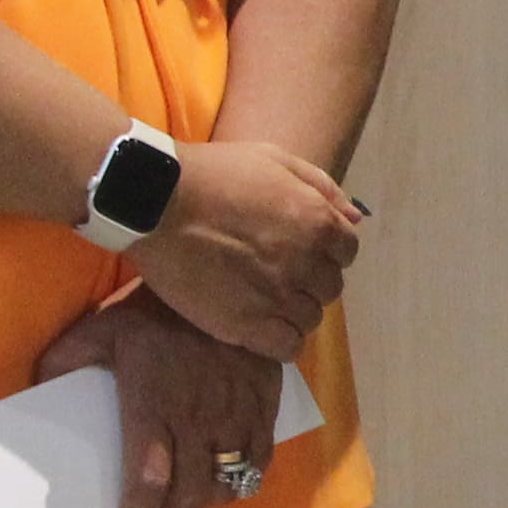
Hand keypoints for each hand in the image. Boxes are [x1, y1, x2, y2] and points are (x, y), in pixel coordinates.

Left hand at [36, 291, 286, 507]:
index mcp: (155, 406)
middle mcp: (200, 420)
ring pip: (228, 484)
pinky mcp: (266, 406)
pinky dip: (242, 481)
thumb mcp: (98, 328)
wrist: (224, 276)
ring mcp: (238, 415)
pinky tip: (224, 480)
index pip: (148, 481)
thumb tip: (36, 394)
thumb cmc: (154, 309)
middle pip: (191, 494)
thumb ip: (64, 362)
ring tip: (182, 504)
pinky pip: (261, 461)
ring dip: (203, 504)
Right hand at [134, 137, 359, 355]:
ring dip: (293, 311)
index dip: (325, 251)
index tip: (300, 251)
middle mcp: (304, 262)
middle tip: (276, 274)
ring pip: (310, 319)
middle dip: (310, 281)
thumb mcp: (274, 160)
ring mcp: (276, 296)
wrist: (152, 201)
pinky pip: (287, 348)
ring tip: (263, 300)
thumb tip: (355, 216)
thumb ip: (321, 186)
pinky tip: (260, 327)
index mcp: (317, 222)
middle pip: (329, 287)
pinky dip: (280, 341)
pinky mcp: (245, 325)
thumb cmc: (212, 174)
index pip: (347, 251)